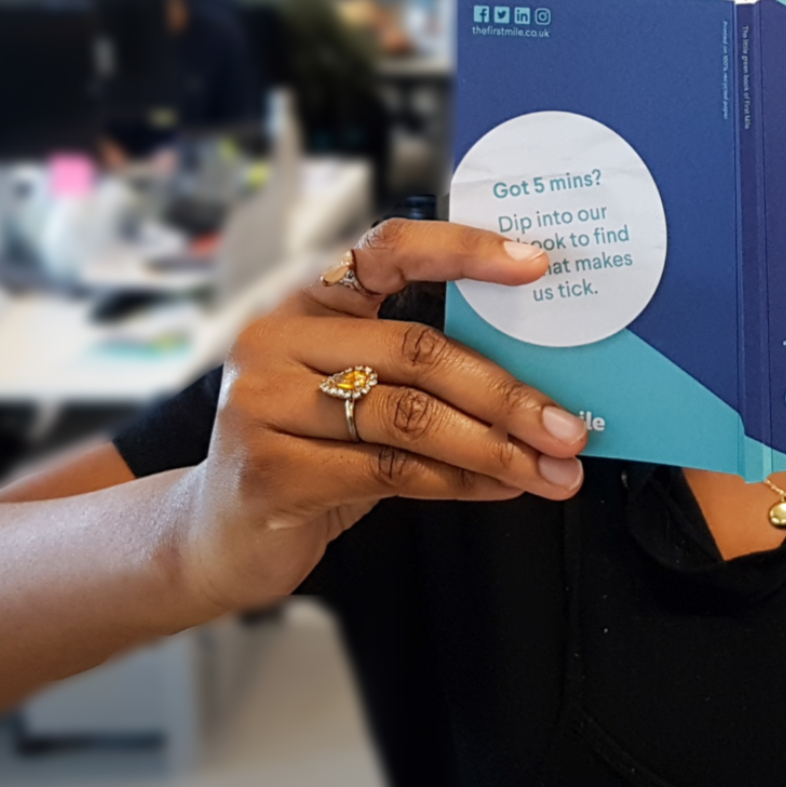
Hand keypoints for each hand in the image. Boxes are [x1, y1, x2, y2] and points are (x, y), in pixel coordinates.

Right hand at [178, 220, 589, 610]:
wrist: (217, 536)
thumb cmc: (305, 455)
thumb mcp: (355, 396)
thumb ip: (419, 376)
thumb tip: (535, 384)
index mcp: (306, 302)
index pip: (385, 251)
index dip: (463, 251)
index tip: (534, 262)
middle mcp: (277, 341)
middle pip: (417, 350)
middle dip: (507, 393)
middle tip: (568, 426)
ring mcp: (264, 405)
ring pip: (409, 417)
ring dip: (495, 447)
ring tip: (549, 468)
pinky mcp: (270, 471)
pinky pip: (390, 470)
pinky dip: (459, 482)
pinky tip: (499, 487)